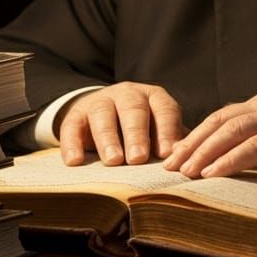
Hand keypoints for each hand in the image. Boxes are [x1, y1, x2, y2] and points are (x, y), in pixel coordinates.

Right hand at [56, 82, 186, 166]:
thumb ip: (171, 143)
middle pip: (133, 110)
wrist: (103, 116)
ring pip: (103, 115)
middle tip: (138, 158)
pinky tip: (75, 161)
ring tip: (113, 161)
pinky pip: (72, 126)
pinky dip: (72, 144)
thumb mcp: (158, 131)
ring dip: (108, 139)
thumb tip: (184, 162)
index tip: (166, 154)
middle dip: (136, 134)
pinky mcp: (77, 114)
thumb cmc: (141, 130)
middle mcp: (128, 94)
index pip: (164, 110)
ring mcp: (101, 101)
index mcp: (154, 97)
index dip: (166, 131)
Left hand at [162, 89, 256, 181]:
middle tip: (168, 166)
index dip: (197, 136)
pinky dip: (231, 159)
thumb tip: (237, 165)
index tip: (175, 156)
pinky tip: (213, 173)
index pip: (223, 117)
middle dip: (192, 143)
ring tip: (185, 171)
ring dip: (205, 151)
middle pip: (220, 120)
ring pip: (233, 130)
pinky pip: (256, 146)